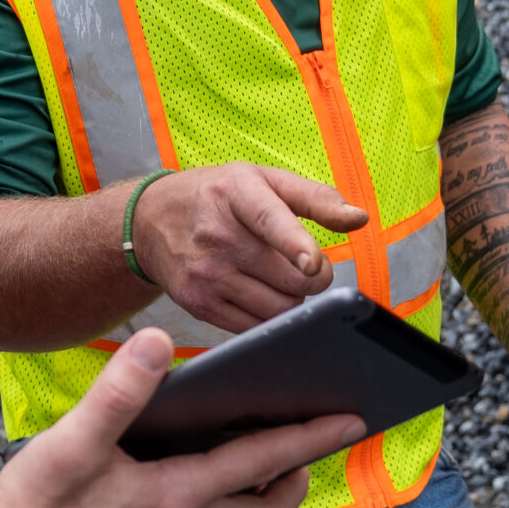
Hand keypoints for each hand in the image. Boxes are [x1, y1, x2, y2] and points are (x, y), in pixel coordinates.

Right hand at [0, 328, 363, 507]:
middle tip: (311, 445)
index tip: (350, 419)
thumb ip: (119, 389)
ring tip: (272, 472)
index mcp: (175, 497)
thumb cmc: (32, 506)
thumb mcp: (72, 439)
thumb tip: (156, 340)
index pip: (259, 461)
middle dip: (297, 478)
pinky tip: (210, 503)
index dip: (309, 437)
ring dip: (267, 506)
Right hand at [131, 164, 368, 333]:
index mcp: (237, 193)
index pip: (270, 220)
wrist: (149, 221)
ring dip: (293, 300)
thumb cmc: (215, 196)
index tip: (311, 262)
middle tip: (305, 265)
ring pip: (279, 309)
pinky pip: (255, 328)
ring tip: (278, 277)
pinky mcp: (199, 304)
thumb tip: (359, 219)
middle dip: (313, 277)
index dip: (295, 244)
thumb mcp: (262, 179)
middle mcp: (218, 235)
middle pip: (292, 279)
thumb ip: (315, 197)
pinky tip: (260, 294)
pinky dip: (269, 318)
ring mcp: (206, 274)